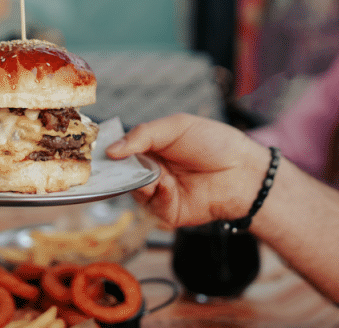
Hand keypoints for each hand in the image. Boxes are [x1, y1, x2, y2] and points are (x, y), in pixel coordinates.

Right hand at [106, 114, 267, 228]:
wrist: (243, 172)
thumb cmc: (214, 143)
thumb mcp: (175, 126)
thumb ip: (142, 135)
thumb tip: (112, 150)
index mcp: (151, 147)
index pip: (120, 150)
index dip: (108, 151)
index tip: (95, 149)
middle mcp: (151, 170)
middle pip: (121, 174)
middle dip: (118, 170)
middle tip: (114, 165)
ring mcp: (158, 191)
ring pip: (132, 191)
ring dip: (140, 182)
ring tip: (155, 174)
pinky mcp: (168, 212)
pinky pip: (151, 206)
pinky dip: (158, 195)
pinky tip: (170, 185)